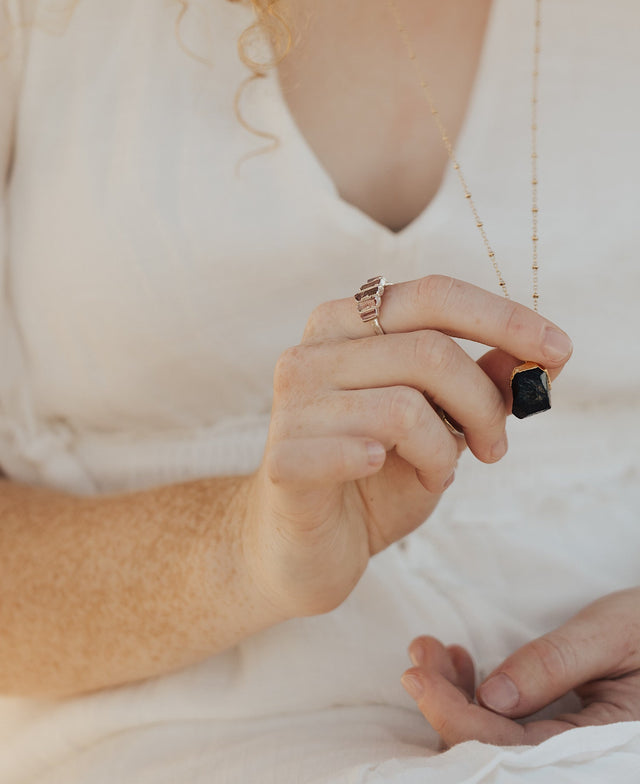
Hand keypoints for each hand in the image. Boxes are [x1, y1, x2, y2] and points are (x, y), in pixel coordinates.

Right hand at [241, 274, 572, 620]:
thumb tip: (539, 354)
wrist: (300, 548)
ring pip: (406, 407)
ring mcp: (292, 405)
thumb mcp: (438, 423)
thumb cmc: (372, 476)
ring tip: (438, 473)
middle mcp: (312, 352)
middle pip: (430, 351)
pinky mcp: (285, 459)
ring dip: (444, 450)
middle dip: (484, 404)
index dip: (503, 317)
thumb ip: (479, 384)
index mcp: (345, 325)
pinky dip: (403, 467)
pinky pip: (365, 450)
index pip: (433, 295)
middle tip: (494, 447)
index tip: (559, 349)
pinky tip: (388, 474)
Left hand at [402, 589, 639, 746]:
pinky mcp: (553, 738)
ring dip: (452, 697)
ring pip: (490, 744)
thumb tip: (490, 697)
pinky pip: (503, 732)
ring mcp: (563, 755)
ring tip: (431, 650)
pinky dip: (472, 698)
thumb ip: (554, 665)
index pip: (511, 751)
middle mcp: (578, 764)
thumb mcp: (608, 635)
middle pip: (491, 754)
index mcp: (601, 750)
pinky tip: (460, 664)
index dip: (455, 718)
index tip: (416, 677)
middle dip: (445, 703)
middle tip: (420, 651)